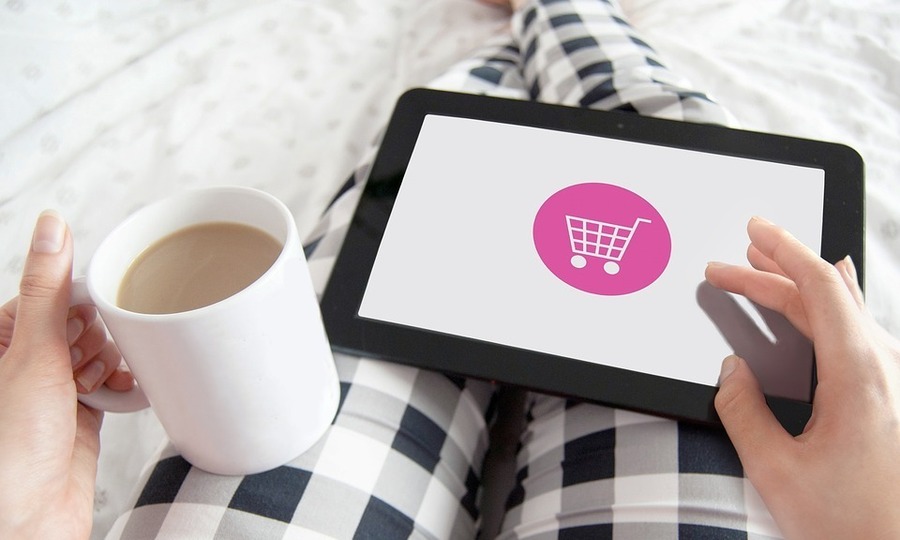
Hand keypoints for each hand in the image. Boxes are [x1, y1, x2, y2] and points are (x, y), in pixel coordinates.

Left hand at [0, 211, 132, 538]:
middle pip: (78, 323)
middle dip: (95, 337)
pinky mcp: (81, 416)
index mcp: (0, 342)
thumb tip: (52, 226)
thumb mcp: (32, 353)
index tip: (85, 316)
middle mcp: (24, 365)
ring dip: (111, 363)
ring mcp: (53, 392)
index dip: (74, 303)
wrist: (31, 520)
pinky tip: (123, 393)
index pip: (46, 296)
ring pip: (98, 352)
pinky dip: (123, 386)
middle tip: (83, 362)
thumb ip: (47, 288)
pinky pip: (111, 384)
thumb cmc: (12, 448)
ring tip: (99, 384)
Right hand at [706, 217, 899, 538]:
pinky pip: (860, 333)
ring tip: (763, 272)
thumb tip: (730, 372)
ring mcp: (895, 382)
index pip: (820, 287)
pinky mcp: (894, 397)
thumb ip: (743, 410)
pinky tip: (824, 306)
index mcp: (859, 375)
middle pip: (828, 296)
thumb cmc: (856, 524)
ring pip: (845, 313)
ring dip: (798, 289)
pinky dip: (827, 309)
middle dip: (775, 270)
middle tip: (733, 258)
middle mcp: (886, 369)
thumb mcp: (776, 470)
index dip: (783, 249)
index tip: (755, 229)